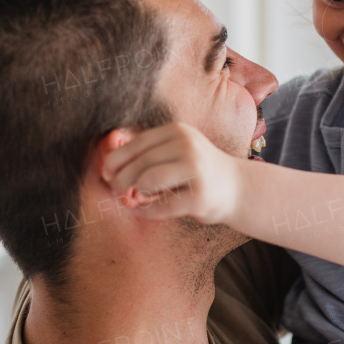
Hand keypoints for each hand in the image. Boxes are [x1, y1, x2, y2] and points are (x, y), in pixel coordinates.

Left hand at [101, 123, 241, 223]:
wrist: (237, 188)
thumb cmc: (197, 171)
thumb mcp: (177, 150)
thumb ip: (148, 152)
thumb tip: (106, 165)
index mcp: (178, 132)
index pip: (136, 144)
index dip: (115, 160)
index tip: (106, 173)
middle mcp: (187, 146)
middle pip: (138, 164)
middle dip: (121, 180)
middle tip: (118, 191)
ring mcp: (195, 171)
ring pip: (146, 182)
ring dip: (134, 194)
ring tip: (134, 199)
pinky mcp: (199, 197)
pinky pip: (161, 206)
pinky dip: (147, 211)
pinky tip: (144, 211)